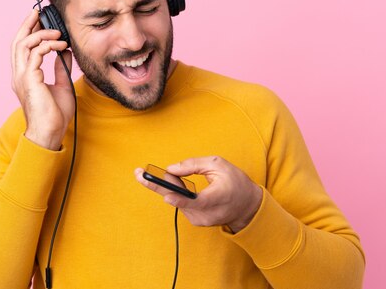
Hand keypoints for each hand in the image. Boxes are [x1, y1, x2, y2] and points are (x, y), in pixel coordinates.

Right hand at [11, 9, 73, 149]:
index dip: (28, 30)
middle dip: (28, 24)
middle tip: (39, 12)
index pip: (22, 47)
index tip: (39, 19)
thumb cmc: (55, 114)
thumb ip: (61, 67)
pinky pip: (35, 54)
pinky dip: (48, 45)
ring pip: (23, 44)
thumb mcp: (61, 85)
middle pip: (18, 41)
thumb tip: (66, 51)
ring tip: (58, 33)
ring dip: (41, 34)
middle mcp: (19, 74)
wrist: (50, 132)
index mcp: (25, 76)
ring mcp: (22, 77)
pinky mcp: (30, 80)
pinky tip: (60, 45)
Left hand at [135, 156, 262, 232]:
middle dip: (159, 186)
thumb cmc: (234, 181)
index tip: (167, 195)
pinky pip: (181, 204)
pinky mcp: (196, 221)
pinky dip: (178, 194)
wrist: (246, 205)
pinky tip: (178, 186)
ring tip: (166, 175)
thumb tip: (171, 169)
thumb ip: (194, 165)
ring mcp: (201, 220)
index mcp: (218, 197)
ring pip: (178, 201)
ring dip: (171, 187)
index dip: (180, 198)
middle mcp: (208, 213)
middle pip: (179, 201)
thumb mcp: (218, 164)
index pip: (197, 201)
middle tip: (139, 174)